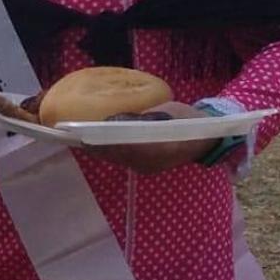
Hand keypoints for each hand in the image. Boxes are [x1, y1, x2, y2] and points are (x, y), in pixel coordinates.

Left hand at [83, 102, 218, 174]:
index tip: (87, 135)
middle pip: (117, 154)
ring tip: (75, 137)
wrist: (208, 138)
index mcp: (162, 148)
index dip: (106, 141)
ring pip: (116, 158)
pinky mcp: (145, 166)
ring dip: (96, 148)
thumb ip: (144, 117)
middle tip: (71, 135)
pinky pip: (120, 159)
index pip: (128, 146)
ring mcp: (147, 166)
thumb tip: (117, 120)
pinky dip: (105, 150)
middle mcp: (151, 162)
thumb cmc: (189, 120)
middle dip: (94, 145)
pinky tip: (91, 142)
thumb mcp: (169, 112)